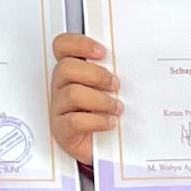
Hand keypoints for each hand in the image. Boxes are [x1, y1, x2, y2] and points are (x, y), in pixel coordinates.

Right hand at [48, 33, 120, 162]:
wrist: (101, 146)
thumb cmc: (104, 112)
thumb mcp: (108, 88)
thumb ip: (112, 72)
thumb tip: (131, 62)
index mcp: (71, 70)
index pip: (62, 46)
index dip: (79, 44)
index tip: (102, 52)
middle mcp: (61, 86)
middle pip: (66, 68)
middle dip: (96, 74)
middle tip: (115, 84)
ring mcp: (59, 107)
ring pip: (72, 93)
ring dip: (101, 100)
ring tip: (117, 107)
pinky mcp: (61, 129)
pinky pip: (74, 120)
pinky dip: (97, 121)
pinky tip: (109, 122)